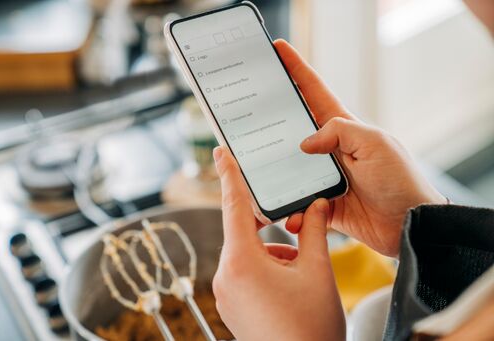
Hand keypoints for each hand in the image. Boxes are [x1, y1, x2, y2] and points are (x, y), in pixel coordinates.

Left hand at [212, 146, 344, 340]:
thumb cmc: (311, 325)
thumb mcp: (318, 271)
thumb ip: (317, 230)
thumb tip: (317, 204)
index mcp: (242, 262)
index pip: (233, 206)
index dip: (228, 175)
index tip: (220, 152)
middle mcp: (225, 277)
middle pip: (244, 232)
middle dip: (270, 227)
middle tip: (294, 225)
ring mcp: (225, 294)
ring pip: (247, 254)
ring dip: (273, 252)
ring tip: (301, 272)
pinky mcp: (231, 305)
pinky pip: (244, 272)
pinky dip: (265, 268)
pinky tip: (290, 283)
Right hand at [274, 39, 446, 256]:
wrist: (408, 223)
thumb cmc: (399, 179)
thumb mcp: (374, 144)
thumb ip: (339, 132)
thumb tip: (305, 142)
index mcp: (343, 127)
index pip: (314, 92)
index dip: (296, 70)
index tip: (278, 50)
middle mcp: (330, 149)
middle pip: (293, 131)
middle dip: (271, 126)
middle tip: (249, 122)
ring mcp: (324, 176)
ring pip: (289, 170)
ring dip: (276, 178)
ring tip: (261, 182)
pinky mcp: (323, 202)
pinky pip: (300, 204)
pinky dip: (295, 211)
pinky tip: (294, 216)